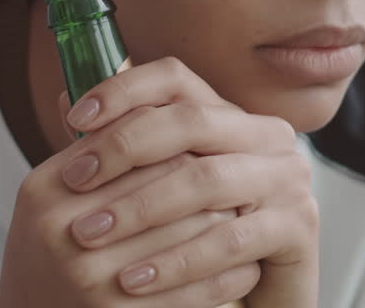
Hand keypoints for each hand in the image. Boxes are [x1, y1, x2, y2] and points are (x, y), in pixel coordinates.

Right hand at [0, 147, 259, 307]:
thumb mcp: (58, 195)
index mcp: (48, 186)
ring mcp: (86, 278)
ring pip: (188, 237)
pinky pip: (190, 293)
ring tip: (256, 220)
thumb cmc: (56, 253)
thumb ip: (99, 147)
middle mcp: (62, 229)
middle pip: (168, 187)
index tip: (219, 148)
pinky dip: (225, 280)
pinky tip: (247, 270)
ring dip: (230, 230)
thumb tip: (148, 91)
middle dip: (214, 185)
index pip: (137, 145)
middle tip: (250, 180)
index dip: (185, 146)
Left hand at [60, 57, 319, 307]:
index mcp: (230, 117)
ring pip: (206, 179)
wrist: (254, 305)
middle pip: (191, 119)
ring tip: (89, 233)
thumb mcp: (156, 190)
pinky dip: (176, 261)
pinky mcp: (299, 226)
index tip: (76, 117)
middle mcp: (266, 136)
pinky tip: (133, 281)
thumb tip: (65, 97)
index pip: (177, 79)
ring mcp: (288, 178)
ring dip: (140, 207)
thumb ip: (122, 148)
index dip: (124, 89)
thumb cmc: (198, 244)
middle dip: (124, 148)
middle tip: (73, 181)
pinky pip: (229, 240)